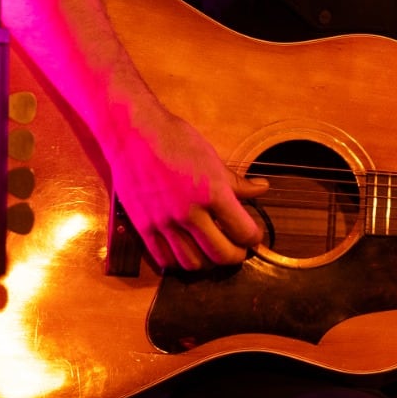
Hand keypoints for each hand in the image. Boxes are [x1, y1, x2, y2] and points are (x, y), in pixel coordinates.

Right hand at [109, 103, 268, 271]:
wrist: (134, 134)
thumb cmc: (177, 141)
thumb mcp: (212, 159)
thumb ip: (236, 182)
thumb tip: (262, 189)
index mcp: (213, 193)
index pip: (244, 231)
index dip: (254, 238)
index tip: (254, 236)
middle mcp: (190, 213)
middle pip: (221, 255)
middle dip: (236, 256)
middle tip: (238, 249)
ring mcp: (164, 223)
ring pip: (192, 263)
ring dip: (208, 263)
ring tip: (212, 251)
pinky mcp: (143, 227)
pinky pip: (164, 259)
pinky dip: (179, 262)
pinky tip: (186, 252)